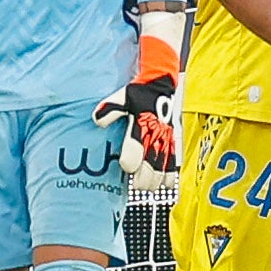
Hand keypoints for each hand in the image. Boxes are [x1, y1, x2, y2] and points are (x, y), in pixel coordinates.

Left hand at [92, 64, 180, 190]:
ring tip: (147, 187)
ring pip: (163, 167)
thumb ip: (110, 109)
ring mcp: (165, 138)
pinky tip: (165, 185)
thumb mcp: (122, 96)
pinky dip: (170, 176)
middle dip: (143, 178)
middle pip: (151, 165)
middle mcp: (155, 134)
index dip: (130, 161)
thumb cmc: (139, 92)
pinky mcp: (171, 140)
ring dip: (155, 180)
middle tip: (135, 184)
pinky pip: (174, 161)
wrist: (161, 83)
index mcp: (141, 124)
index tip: (125, 167)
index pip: (135, 149)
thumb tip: (97, 120)